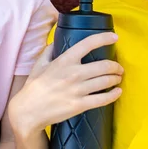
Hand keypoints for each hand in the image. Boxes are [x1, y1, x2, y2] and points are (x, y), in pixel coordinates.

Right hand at [8, 32, 122, 137]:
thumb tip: (57, 40)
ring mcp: (77, 90)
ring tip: (118, 78)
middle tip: (119, 67)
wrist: (28, 111)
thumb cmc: (34, 86)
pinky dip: (114, 95)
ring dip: (116, 78)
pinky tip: (117, 92)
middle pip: (104, 65)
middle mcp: (73, 73)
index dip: (104, 38)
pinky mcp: (79, 105)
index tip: (115, 37)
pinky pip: (103, 99)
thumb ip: (50, 50)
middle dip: (116, 65)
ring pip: (106, 81)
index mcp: (65, 60)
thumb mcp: (40, 63)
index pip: (88, 44)